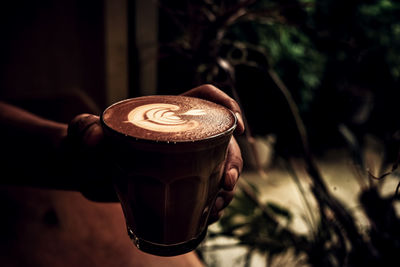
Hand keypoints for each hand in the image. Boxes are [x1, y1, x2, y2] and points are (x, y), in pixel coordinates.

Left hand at [68, 84, 244, 214]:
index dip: (226, 106)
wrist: (86, 175)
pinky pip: (207, 191)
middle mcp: (182, 135)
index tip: (237, 126)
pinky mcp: (180, 182)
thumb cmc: (86, 146)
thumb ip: (83, 129)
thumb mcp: (82, 133)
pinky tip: (208, 215)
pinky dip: (214, 204)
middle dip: (233, 160)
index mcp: (167, 113)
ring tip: (216, 206)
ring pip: (220, 167)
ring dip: (227, 187)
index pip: (205, 98)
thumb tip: (95, 139)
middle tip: (225, 182)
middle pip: (222, 139)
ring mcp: (184, 160)